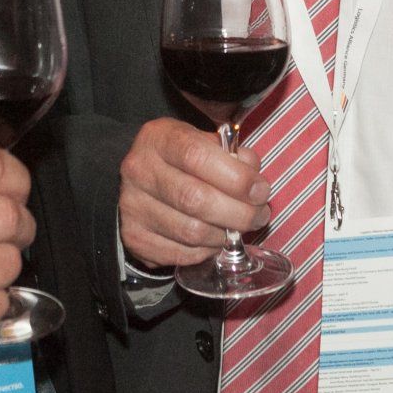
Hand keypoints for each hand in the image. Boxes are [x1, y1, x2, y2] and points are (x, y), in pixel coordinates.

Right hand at [117, 117, 270, 268]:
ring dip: (225, 235)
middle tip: (259, 215)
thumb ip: (233, 156)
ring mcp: (133, 206)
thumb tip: (254, 183)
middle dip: (238, 213)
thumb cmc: (182, 160)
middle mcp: (139, 170)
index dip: (235, 177)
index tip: (260, 190)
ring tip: (238, 228)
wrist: (143, 180)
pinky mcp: (135, 237)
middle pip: (194, 199)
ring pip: (190, 231)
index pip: (197, 156)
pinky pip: (181, 253)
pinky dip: (207, 250)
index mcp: (158, 138)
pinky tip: (215, 238)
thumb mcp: (205, 142)